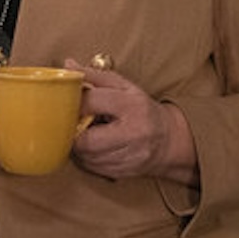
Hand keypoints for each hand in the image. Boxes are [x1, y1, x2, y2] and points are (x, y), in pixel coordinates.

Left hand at [67, 61, 197, 184]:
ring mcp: (130, 156)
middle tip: (75, 124)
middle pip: (86, 140)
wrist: (169, 140)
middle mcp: (134, 134)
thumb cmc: (143, 110)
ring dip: (80, 145)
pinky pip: (93, 167)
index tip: (71, 102)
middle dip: (74, 132)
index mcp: (133, 106)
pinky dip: (87, 157)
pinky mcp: (124, 172)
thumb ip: (96, 76)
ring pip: (87, 157)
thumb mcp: (125, 87)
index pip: (92, 102)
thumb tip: (69, 66)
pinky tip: (95, 146)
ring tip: (87, 133)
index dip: (75, 102)